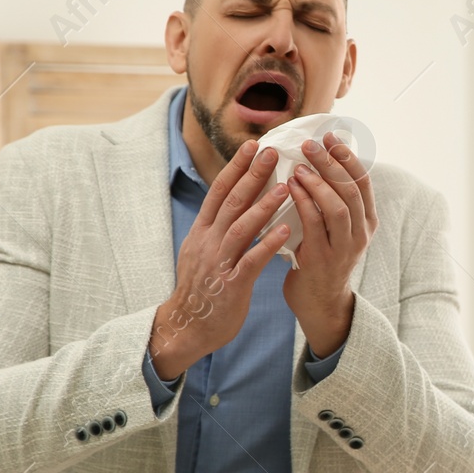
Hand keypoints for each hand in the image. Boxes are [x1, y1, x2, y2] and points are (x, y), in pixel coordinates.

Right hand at [148, 140, 292, 379]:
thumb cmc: (202, 288)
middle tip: (272, 152)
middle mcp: (208, 242)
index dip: (236, 168)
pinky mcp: (230, 285)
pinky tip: (285, 230)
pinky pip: (251, 261)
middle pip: (231, 202)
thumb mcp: (203, 251)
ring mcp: (218, 263)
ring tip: (286, 187)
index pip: (219, 192)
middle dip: (252, 175)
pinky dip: (267, 244)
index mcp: (202, 231)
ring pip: (241, 227)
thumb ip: (217, 228)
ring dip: (263, 206)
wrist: (187, 326)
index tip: (252, 146)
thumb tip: (233, 203)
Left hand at [282, 131, 377, 357]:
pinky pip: (315, 223)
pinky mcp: (323, 258)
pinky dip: (303, 201)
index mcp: (366, 221)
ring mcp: (344, 247)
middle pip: (350, 189)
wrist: (317, 301)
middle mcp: (361, 233)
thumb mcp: (335, 227)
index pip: (363, 181)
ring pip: (338, 205)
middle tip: (310, 144)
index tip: (329, 137)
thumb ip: (331, 199)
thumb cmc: (320, 256)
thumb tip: (316, 160)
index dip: (347, 156)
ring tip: (298, 165)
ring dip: (317, 181)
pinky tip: (289, 187)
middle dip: (331, 163)